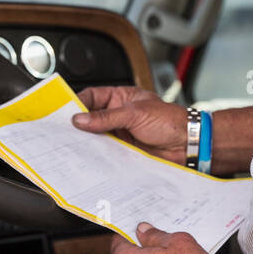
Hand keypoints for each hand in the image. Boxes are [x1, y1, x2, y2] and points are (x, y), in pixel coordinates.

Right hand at [71, 85, 188, 163]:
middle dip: (79, 124)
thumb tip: (80, 119)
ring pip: (96, 136)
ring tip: (73, 145)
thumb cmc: (170, 121)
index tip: (64, 112)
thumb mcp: (135, 114)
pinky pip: (105, 152)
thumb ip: (106, 117)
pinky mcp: (123, 151)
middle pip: (91, 117)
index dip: (77, 103)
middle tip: (64, 131)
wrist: (188, 144)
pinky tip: (89, 157)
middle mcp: (118, 115)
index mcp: (121, 97)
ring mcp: (121, 133)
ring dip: (86, 141)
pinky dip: (96, 154)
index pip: (92, 96)